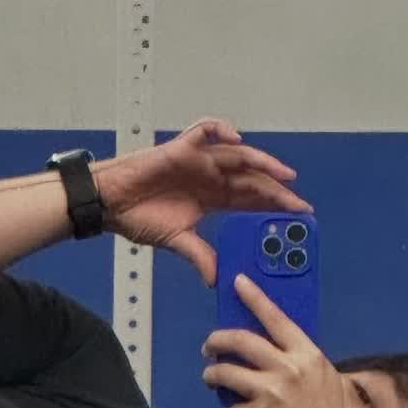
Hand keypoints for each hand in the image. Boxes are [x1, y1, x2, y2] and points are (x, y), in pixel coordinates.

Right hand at [95, 118, 311, 287]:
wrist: (109, 204)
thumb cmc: (138, 216)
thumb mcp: (177, 240)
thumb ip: (200, 256)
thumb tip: (218, 278)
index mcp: (212, 197)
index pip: (251, 199)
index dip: (275, 205)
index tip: (298, 216)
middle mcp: (210, 176)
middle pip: (252, 178)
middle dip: (276, 191)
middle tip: (298, 203)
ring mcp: (198, 160)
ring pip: (238, 155)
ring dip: (263, 163)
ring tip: (284, 175)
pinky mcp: (181, 147)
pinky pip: (204, 130)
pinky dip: (221, 129)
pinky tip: (236, 138)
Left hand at [202, 274, 353, 407]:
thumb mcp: (323, 384)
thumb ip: (299, 363)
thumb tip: (271, 347)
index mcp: (310, 357)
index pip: (278, 319)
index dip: (256, 298)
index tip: (238, 282)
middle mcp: (290, 369)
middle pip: (242, 340)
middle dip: (218, 339)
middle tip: (209, 344)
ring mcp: (271, 392)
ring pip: (225, 372)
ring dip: (213, 375)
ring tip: (211, 379)